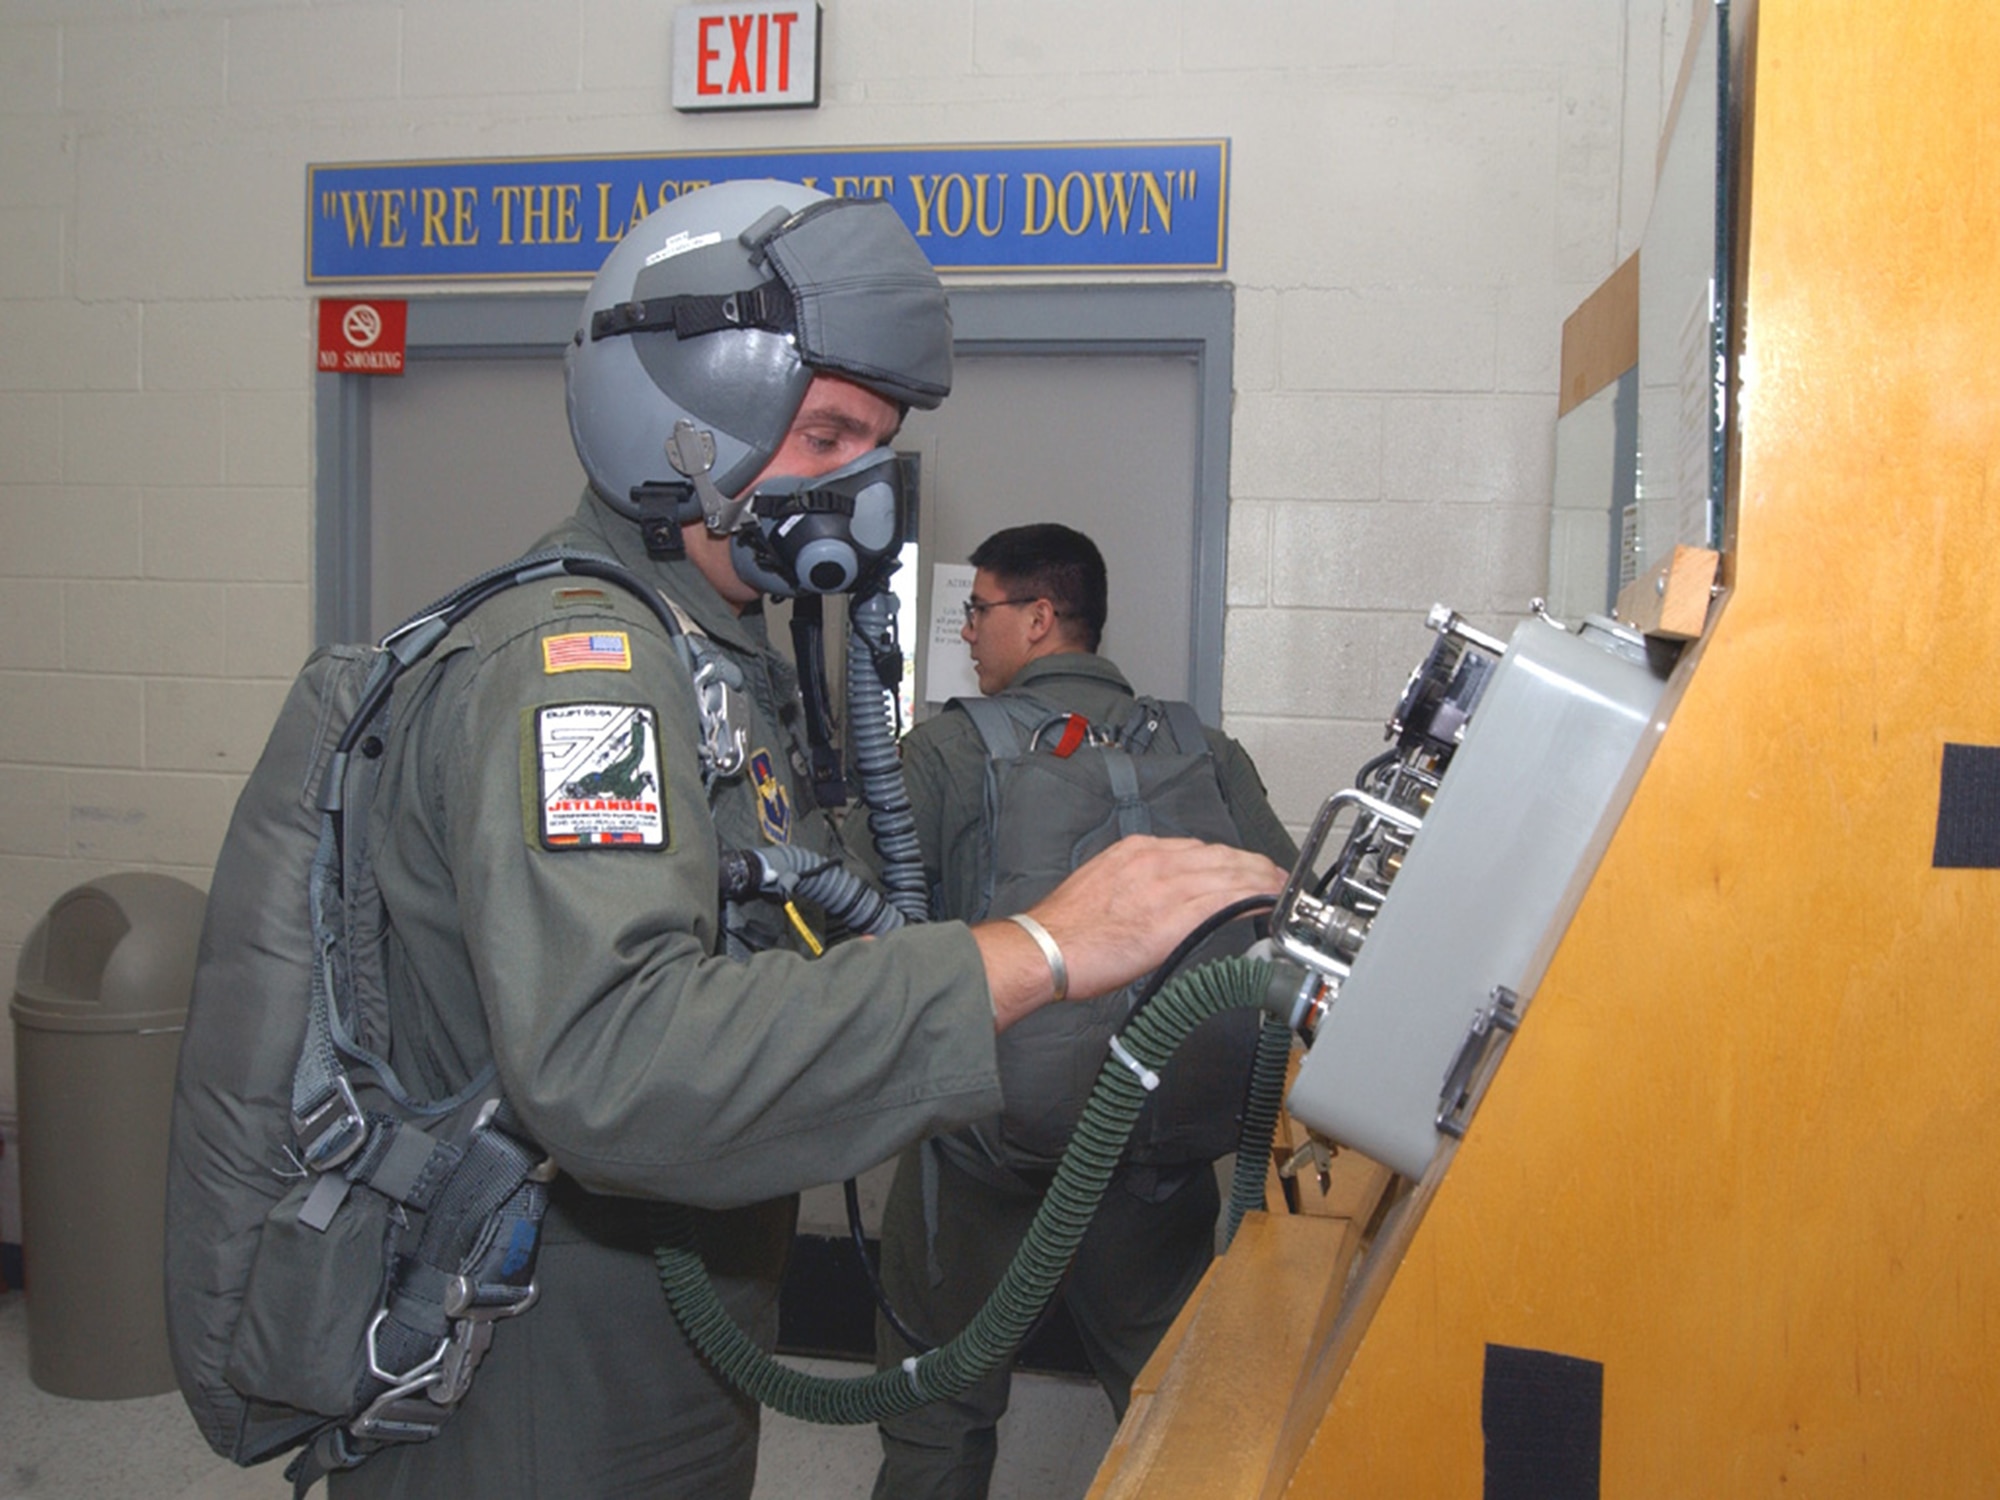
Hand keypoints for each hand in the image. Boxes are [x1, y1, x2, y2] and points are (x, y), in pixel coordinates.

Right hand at [974, 835, 1288, 1031]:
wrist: (1046, 948)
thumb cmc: (1066, 928)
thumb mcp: (1102, 883)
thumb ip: (1136, 882)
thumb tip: (1159, 897)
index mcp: (1137, 851)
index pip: (1199, 848)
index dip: (1229, 859)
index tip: (1242, 868)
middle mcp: (1156, 862)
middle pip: (1222, 856)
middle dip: (1254, 866)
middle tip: (1276, 877)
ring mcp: (1167, 888)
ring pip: (1231, 875)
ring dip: (1262, 882)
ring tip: (1281, 890)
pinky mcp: (1175, 920)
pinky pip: (1227, 903)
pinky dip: (1253, 901)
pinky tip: (1268, 905)